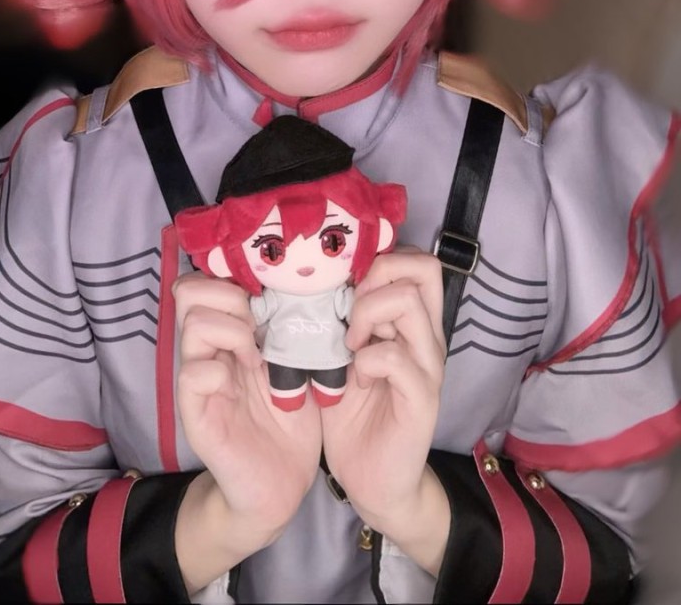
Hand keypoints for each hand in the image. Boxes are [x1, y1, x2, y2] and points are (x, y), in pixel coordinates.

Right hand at [173, 272, 320, 574]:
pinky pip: (195, 373)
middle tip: (260, 328)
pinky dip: (224, 372)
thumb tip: (304, 284)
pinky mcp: (195, 413)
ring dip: (233, 332)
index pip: (204, 280)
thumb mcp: (297, 362)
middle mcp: (205, 350)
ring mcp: (196, 380)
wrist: (281, 486)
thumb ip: (289, 325)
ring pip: (194, 325)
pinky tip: (247, 385)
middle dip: (232, 299)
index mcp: (228, 334)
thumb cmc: (292, 420)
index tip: (268, 301)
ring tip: (257, 357)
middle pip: (191, 291)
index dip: (233, 278)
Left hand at [320, 249, 449, 571]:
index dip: (379, 261)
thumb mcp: (341, 356)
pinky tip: (356, 381)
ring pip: (407, 303)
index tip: (348, 293)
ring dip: (366, 315)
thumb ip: (340, 319)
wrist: (373, 482)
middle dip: (377, 276)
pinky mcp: (422, 398)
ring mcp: (428, 366)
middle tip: (351, 311)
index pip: (416, 260)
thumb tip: (313, 283)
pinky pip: (394, 356)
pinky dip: (367, 361)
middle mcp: (428, 337)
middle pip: (424, 267)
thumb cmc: (353, 415)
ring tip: (349, 346)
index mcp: (412, 324)